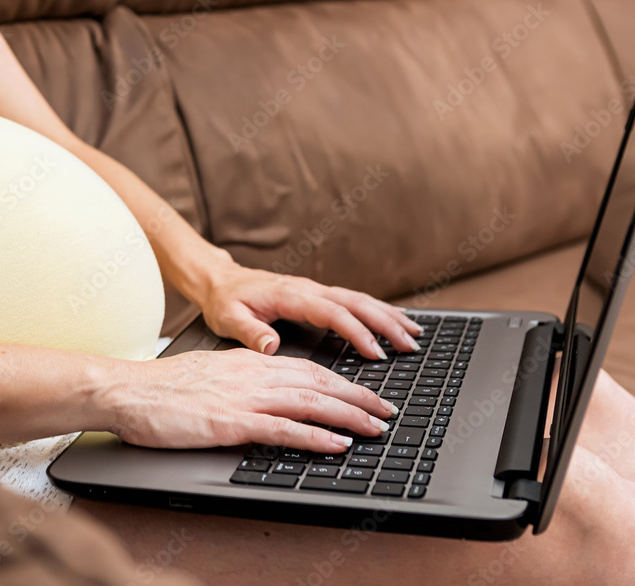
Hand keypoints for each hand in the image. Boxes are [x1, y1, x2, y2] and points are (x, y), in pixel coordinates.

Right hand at [101, 349, 397, 451]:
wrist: (125, 390)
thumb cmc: (160, 389)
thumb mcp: (209, 375)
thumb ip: (240, 380)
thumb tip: (264, 393)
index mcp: (248, 362)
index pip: (306, 368)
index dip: (341, 382)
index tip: (364, 394)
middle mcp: (252, 374)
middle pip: (319, 382)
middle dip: (358, 397)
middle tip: (387, 411)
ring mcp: (243, 398)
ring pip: (309, 402)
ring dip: (348, 416)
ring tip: (376, 428)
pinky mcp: (230, 422)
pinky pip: (282, 429)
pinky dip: (314, 437)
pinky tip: (336, 444)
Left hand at [196, 261, 422, 360]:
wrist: (221, 281)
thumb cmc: (224, 301)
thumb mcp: (228, 317)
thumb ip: (249, 331)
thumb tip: (270, 345)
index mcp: (290, 295)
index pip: (332, 313)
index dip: (356, 332)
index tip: (376, 352)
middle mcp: (308, 289)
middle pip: (355, 303)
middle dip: (386, 323)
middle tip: (410, 344)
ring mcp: (315, 291)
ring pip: (359, 300)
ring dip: (388, 316)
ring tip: (414, 334)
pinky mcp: (317, 295)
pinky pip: (352, 301)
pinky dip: (377, 311)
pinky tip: (393, 321)